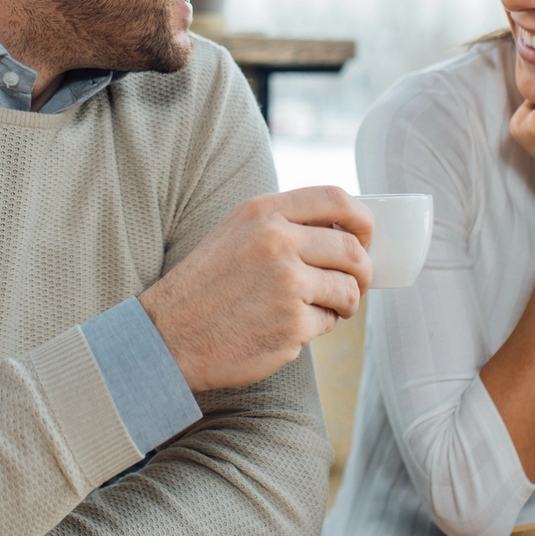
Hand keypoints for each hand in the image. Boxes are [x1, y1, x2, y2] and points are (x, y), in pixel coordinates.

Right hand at [141, 187, 373, 392]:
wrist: (168, 336)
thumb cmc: (205, 286)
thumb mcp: (236, 233)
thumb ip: (283, 224)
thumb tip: (343, 229)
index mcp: (263, 213)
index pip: (335, 199)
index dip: (363, 219)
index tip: (365, 238)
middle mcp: (277, 242)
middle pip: (352, 249)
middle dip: (363, 271)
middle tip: (355, 284)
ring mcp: (287, 284)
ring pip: (348, 289)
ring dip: (345, 303)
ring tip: (324, 309)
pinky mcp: (291, 325)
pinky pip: (328, 322)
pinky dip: (318, 327)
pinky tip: (289, 327)